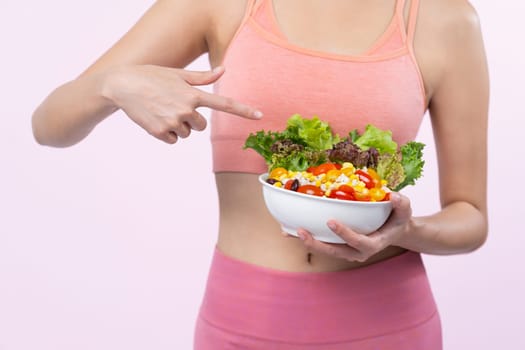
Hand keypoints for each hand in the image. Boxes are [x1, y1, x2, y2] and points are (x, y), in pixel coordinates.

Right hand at [103, 65, 261, 143]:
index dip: (243, 110)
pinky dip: (167, 134)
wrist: (122, 85)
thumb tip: (224, 70)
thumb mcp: (178, 74)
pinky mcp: (161, 132)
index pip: (224, 103)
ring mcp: (174, 121)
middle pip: (201, 126)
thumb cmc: (152, 76)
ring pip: (187, 134)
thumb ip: (202, 77)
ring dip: (178, 126)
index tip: (260, 115)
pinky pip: (174, 140)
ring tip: (162, 111)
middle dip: (191, 119)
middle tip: (173, 106)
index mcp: (193, 93)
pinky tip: (155, 120)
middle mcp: (187, 109)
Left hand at [296, 192, 412, 261]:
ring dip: (307, 242)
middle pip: (334, 251)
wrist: (393, 231)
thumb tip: (395, 196)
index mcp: (372, 244)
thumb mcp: (404, 211)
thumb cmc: (397, 219)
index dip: (344, 233)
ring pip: (324, 249)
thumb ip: (402, 205)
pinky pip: (321, 243)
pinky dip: (306, 238)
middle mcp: (357, 252)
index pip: (358, 242)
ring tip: (289, 232)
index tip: (331, 221)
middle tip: (301, 232)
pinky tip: (288, 230)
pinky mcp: (337, 246)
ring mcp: (346, 251)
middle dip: (317, 244)